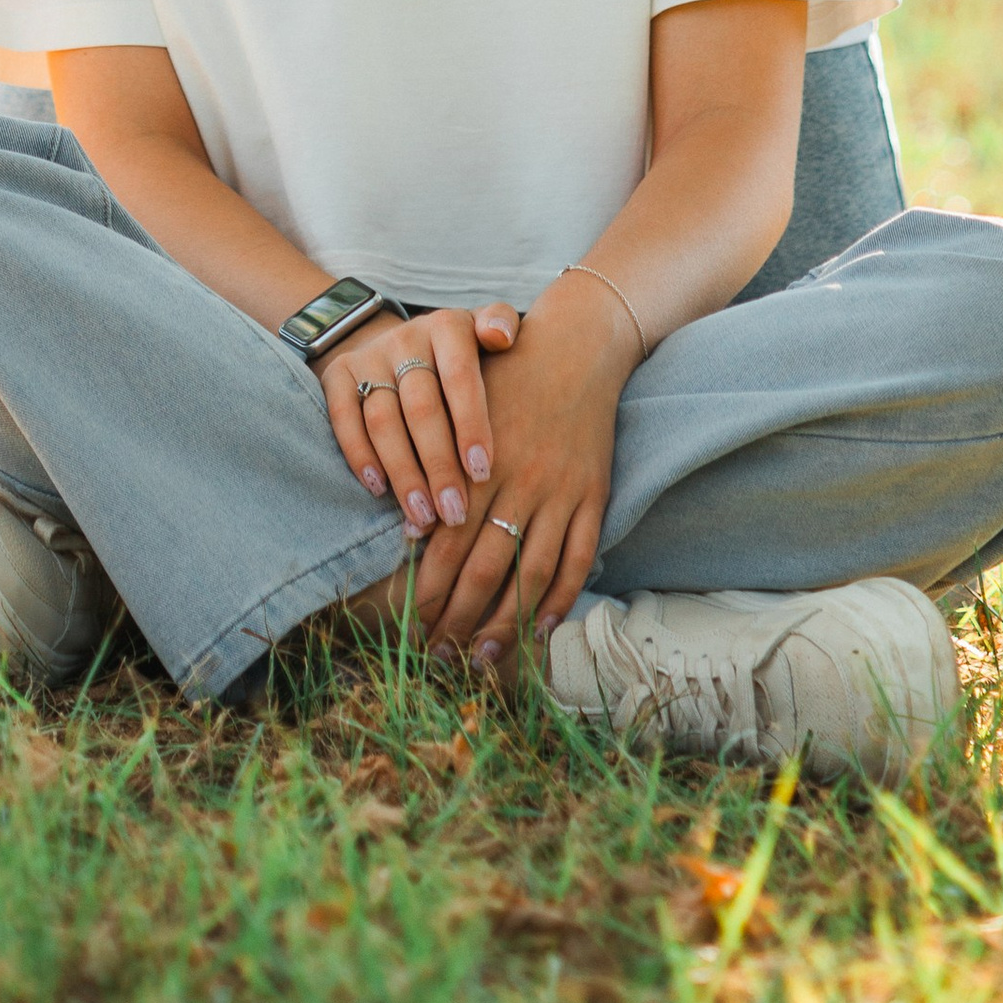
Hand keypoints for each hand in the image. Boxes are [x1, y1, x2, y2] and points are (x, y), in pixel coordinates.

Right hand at [319, 303, 519, 533]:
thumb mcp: (483, 334)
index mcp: (448, 327)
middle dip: (439, 465)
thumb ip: (500, 326)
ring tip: (423, 514)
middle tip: (455, 512)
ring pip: (382, 419)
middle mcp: (405, 337)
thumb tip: (501, 336)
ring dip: (403, 472)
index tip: (481, 472)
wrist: (402, 344)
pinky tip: (379, 489)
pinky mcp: (338, 375)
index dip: (470, 425)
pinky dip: (359, 455)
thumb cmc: (460, 356)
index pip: (459, 377)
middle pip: (421, 407)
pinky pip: (343, 418)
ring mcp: (369, 356)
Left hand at [405, 273, 636, 671]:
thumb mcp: (460, 409)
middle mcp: (520, 480)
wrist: (575, 347)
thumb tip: (408, 530)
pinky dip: (561, 598)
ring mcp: (561, 491)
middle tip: (439, 654)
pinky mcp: (594, 495)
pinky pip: (578, 558)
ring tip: (484, 656)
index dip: (429, 588)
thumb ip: (436, 463)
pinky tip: (541, 626)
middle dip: (459, 617)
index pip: (447, 541)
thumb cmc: (504, 377)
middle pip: (486, 567)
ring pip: (532, 573)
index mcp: (479, 460)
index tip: (411, 623)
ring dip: (506, 622)